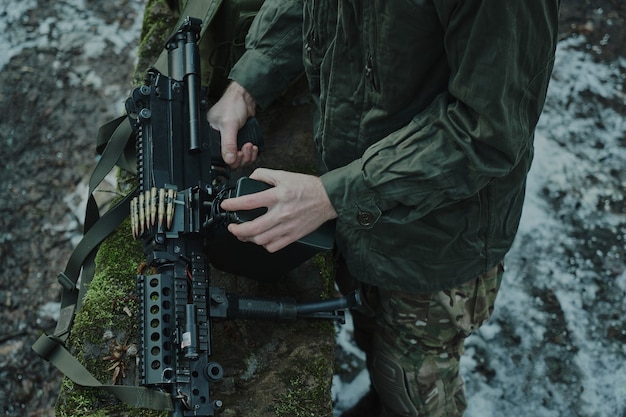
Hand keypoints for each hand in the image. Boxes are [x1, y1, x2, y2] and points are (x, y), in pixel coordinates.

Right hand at [207, 82, 257, 167]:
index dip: (232, 159)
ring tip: (250, 146)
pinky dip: (251, 153)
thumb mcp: (229, 125)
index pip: (220, 158)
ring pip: (239, 159)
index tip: (239, 153)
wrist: (245, 97)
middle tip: (246, 147)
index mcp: (211, 138)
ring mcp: (231, 141)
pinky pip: (245, 154)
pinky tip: (253, 147)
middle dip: (242, 157)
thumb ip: (229, 143)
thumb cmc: (232, 104)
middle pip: (231, 161)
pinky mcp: (240, 140)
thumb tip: (229, 159)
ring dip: (248, 155)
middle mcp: (220, 141)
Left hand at [220, 168, 337, 252]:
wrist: (328, 198)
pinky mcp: (293, 236)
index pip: (249, 202)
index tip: (226, 206)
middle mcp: (281, 213)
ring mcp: (287, 227)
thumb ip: (265, 174)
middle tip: (232, 226)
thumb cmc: (308, 187)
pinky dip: (264, 245)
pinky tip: (262, 239)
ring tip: (244, 233)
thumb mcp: (284, 175)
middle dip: (237, 229)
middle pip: (252, 228)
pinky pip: (274, 246)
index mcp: (278, 196)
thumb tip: (251, 178)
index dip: (233, 204)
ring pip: (261, 240)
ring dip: (249, 238)